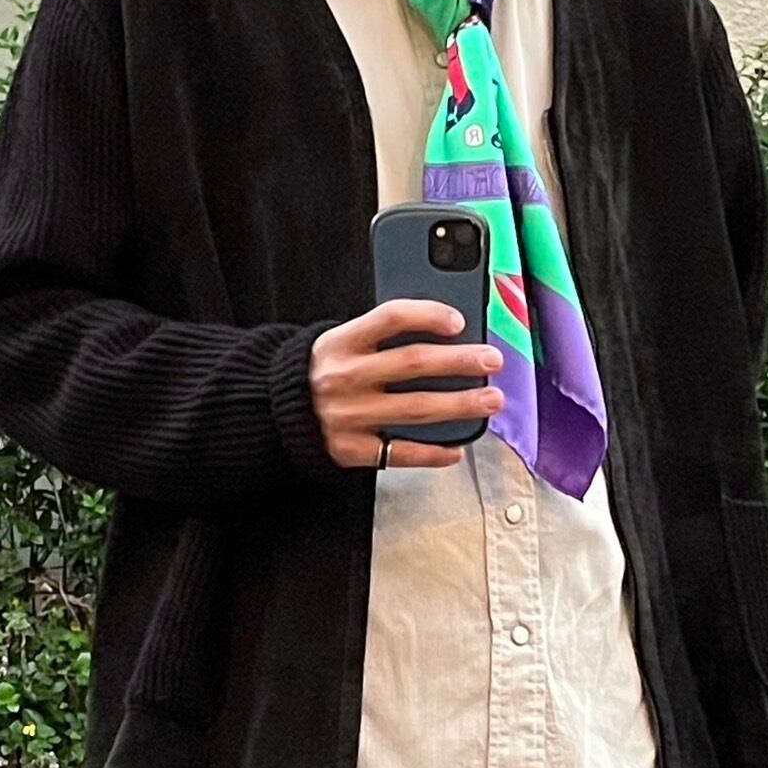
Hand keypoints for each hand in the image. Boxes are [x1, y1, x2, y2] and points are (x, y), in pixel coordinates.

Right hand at [310, 300, 504, 469]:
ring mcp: (349, 416)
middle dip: (460, 361)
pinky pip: (401, 452)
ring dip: (460, 404)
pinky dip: (433, 452)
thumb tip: (444, 335)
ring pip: (416, 408)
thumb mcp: (340, 344)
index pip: (390, 318)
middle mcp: (345, 377)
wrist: (274, 414)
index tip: (460, 321)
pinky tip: (457, 448)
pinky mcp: (351, 449)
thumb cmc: (322, 373)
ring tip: (490, 400)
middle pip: (413, 363)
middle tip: (492, 360)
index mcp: (341, 342)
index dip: (428, 315)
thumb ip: (379, 338)